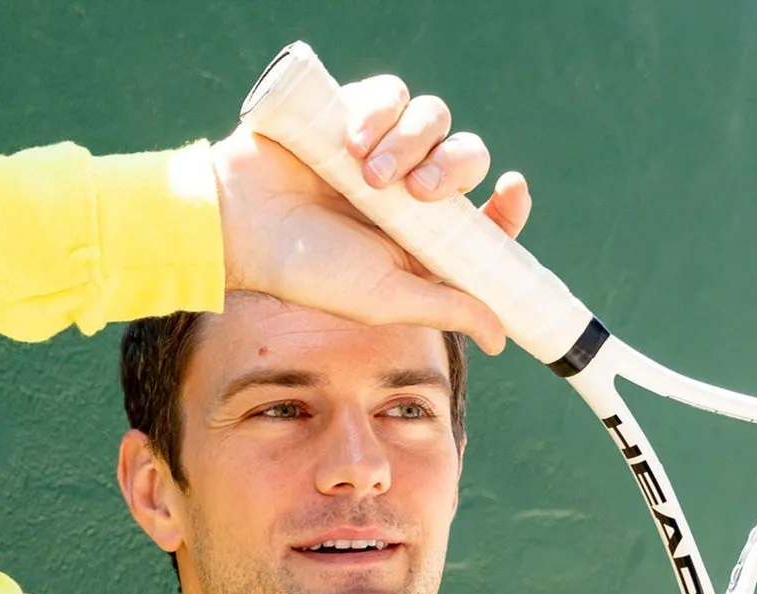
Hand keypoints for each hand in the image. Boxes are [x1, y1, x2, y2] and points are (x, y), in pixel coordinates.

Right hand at [211, 73, 531, 351]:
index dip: (507, 206)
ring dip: (411, 142)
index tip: (511, 191)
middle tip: (419, 192)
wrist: (245, 223)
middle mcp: (411, 192)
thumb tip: (503, 336)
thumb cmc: (310, 272)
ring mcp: (385, 148)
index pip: (485, 217)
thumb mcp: (386, 298)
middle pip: (468, 157)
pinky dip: (380, 113)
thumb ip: (447, 307)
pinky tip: (349, 142)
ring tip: (367, 174)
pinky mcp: (357, 112)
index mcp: (424, 239)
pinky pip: (394, 94)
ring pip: (435, 118)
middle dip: (453, 169)